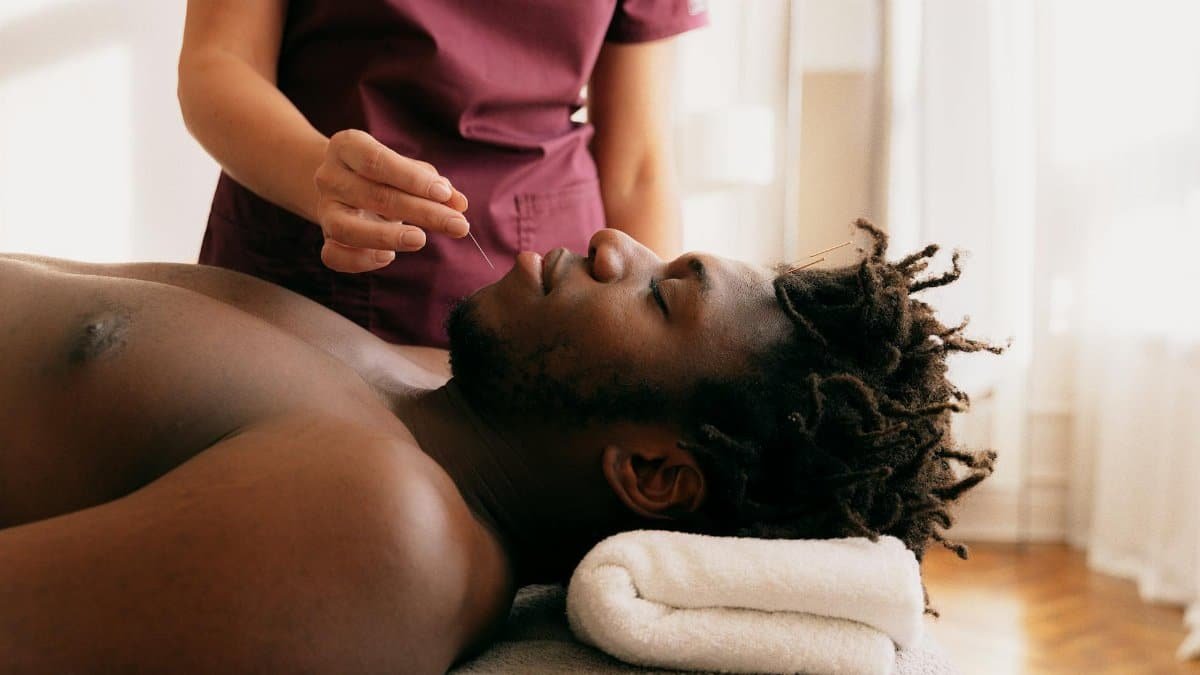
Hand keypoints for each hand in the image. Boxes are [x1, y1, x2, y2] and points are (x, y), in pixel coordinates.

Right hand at [313, 129, 469, 271]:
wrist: (343, 184)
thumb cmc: (385, 174)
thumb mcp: (409, 170)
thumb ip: (435, 185)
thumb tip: (459, 204)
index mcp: (347, 146)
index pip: (376, 161)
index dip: (412, 179)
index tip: (444, 194)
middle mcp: (329, 176)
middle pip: (375, 196)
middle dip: (422, 212)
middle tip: (458, 225)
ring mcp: (324, 209)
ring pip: (347, 229)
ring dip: (387, 237)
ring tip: (421, 240)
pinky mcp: (325, 237)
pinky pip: (334, 256)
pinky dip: (361, 260)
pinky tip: (389, 256)